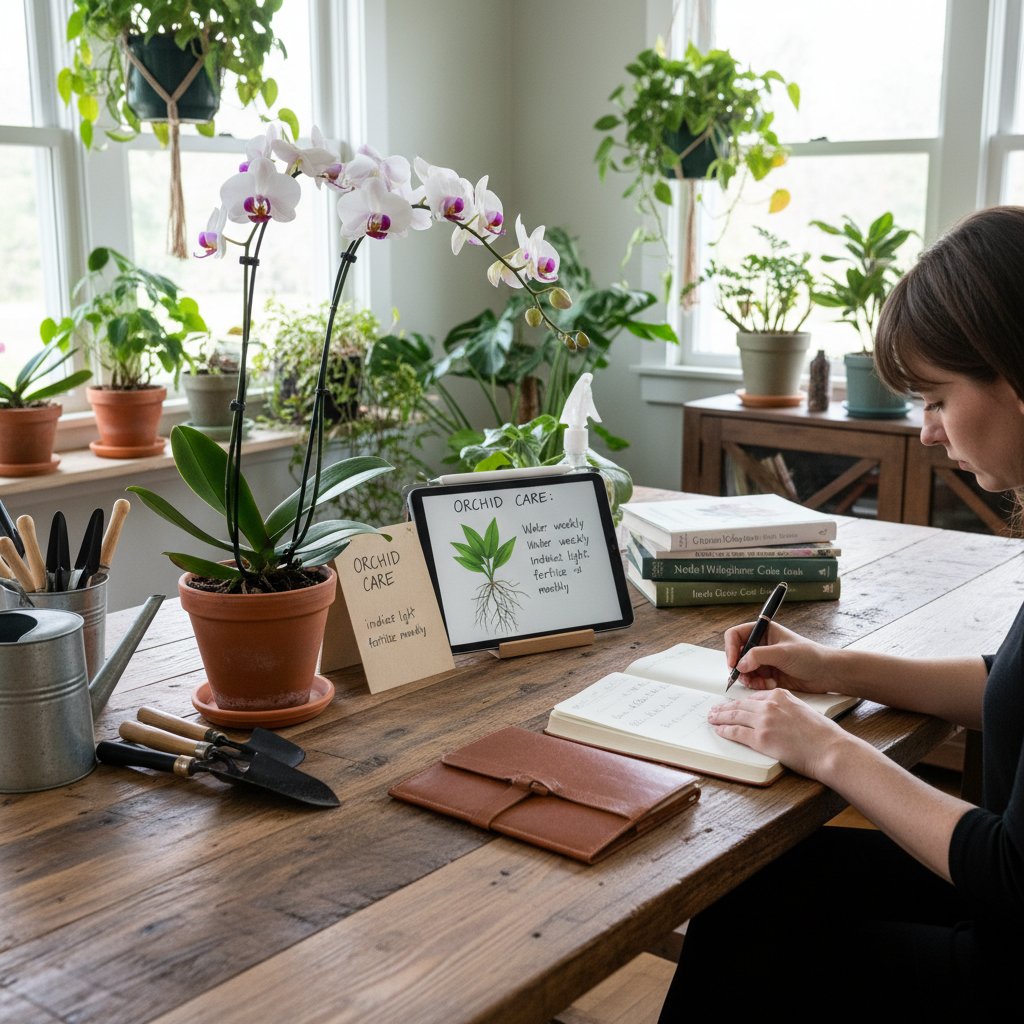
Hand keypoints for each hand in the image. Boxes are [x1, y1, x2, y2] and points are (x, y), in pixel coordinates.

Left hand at [708, 689, 847, 778]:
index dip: (741, 702)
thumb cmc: (823, 734)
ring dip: (720, 717)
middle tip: (715, 710)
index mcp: (781, 695)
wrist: (830, 749)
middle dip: (725, 707)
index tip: (734, 705)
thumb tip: (776, 716)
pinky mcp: (761, 739)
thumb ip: (786, 708)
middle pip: (741, 705)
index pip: (754, 697)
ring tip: (712, 718)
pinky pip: (737, 732)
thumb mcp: (803, 710)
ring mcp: (764, 721)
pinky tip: (719, 730)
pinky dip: (725, 731)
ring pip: (735, 716)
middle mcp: (770, 705)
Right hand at [726, 621, 834, 693]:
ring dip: (749, 679)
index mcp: (763, 631)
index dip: (730, 648)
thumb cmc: (810, 656)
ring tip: (761, 683)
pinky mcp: (767, 675)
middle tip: (745, 677)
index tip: (733, 663)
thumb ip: (759, 656)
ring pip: (743, 670)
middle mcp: (761, 645)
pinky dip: (758, 685)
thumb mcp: (783, 653)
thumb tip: (740, 664)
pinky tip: (771, 685)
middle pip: (736, 655)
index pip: (735, 635)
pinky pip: (753, 681)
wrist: (827, 674)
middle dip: (739, 668)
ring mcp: (763, 661)